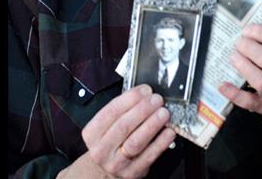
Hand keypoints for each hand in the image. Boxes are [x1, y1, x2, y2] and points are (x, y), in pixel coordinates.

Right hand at [58, 84, 175, 178]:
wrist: (105, 169)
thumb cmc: (110, 140)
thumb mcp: (106, 125)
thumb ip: (122, 109)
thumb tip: (145, 93)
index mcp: (92, 133)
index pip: (111, 111)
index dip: (130, 98)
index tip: (145, 90)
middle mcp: (101, 150)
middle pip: (124, 126)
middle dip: (143, 110)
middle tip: (157, 99)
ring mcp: (116, 163)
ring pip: (136, 142)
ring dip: (152, 124)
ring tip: (164, 113)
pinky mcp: (132, 173)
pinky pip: (149, 156)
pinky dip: (161, 142)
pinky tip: (169, 131)